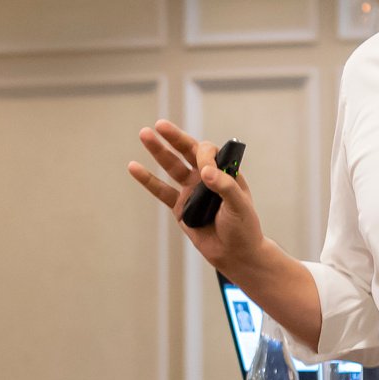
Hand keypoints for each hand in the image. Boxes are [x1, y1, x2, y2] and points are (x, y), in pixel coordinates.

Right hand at [129, 122, 265, 271]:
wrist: (235, 255)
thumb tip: (204, 172)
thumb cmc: (244, 228)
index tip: (205, 173)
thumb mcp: (239, 205)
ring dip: (158, 151)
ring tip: (144, 134)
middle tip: (159, 124)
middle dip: (174, 137)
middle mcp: (206, 177)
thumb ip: (224, 186)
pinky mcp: (180, 207)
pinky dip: (147, 179)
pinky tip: (134, 167)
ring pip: (171, 166)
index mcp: (224, 172)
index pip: (208, 153)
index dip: (204, 156)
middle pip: (187, 151)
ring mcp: (191, 191)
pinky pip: (161, 191)